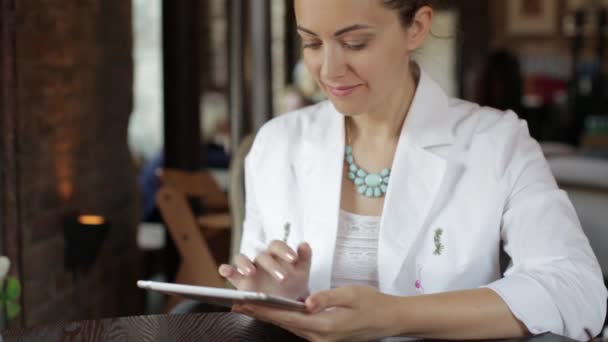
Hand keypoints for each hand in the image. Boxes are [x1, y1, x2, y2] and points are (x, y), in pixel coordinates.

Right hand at [218, 241, 311, 298]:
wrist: (287, 300)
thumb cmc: (293, 282)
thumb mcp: (302, 271)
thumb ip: (305, 257)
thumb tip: (305, 244)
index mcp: (276, 253)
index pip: (277, 246)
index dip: (284, 250)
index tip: (294, 259)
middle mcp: (261, 259)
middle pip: (262, 256)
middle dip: (272, 266)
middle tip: (283, 279)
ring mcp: (249, 269)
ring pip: (241, 259)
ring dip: (244, 264)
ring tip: (250, 272)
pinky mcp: (240, 281)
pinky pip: (230, 272)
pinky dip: (226, 269)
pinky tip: (225, 270)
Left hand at [233, 285, 401, 341]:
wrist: (389, 320)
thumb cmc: (373, 304)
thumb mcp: (351, 295)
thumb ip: (327, 297)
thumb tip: (307, 301)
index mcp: (326, 325)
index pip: (288, 316)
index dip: (265, 309)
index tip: (246, 302)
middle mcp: (321, 337)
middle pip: (284, 324)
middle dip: (260, 313)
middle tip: (237, 304)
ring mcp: (322, 339)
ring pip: (290, 327)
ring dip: (270, 316)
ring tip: (249, 306)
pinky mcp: (325, 337)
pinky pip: (299, 328)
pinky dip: (284, 319)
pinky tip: (275, 312)